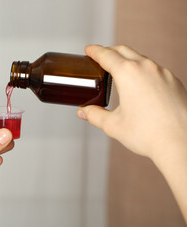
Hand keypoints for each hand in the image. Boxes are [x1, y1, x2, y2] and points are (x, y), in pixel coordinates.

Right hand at [77, 45, 186, 221]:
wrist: (181, 143)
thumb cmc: (149, 134)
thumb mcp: (113, 125)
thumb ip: (94, 115)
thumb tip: (84, 112)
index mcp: (128, 74)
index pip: (106, 55)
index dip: (94, 51)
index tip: (89, 50)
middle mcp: (147, 68)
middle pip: (124, 50)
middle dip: (109, 51)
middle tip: (99, 57)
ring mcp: (163, 73)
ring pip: (141, 59)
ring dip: (127, 60)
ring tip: (118, 73)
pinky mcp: (174, 82)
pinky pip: (155, 70)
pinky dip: (142, 71)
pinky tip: (139, 86)